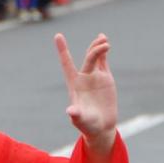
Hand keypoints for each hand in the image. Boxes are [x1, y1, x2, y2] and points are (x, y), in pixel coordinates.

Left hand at [55, 33, 116, 151]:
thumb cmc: (87, 125)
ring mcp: (95, 77)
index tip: (58, 35)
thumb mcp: (80, 120)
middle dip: (94, 51)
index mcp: (74, 84)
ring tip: (104, 39)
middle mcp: (84, 78)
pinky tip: (104, 41)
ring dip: (98, 47)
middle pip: (88, 59)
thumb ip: (76, 115)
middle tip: (104, 45)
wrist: (100, 127)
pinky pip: (104, 62)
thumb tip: (71, 111)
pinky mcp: (105, 79)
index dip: (62, 50)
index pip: (66, 63)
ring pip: (95, 57)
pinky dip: (104, 52)